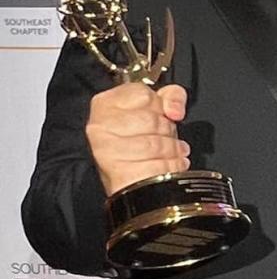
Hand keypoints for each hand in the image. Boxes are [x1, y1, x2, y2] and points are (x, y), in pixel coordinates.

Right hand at [85, 82, 189, 197]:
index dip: (160, 107)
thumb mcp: (150, 112)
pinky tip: (169, 167)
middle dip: (168, 131)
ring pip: (155, 144)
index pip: (144, 94)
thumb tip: (175, 110)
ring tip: (171, 153)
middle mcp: (100, 126)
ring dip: (172, 151)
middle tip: (167, 138)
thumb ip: (169, 97)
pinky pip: (156, 166)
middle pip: (151, 120)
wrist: (129, 184)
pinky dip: (171, 168)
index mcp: (104, 104)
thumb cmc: (137, 146)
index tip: (161, 116)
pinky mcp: (119, 174)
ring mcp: (108, 150)